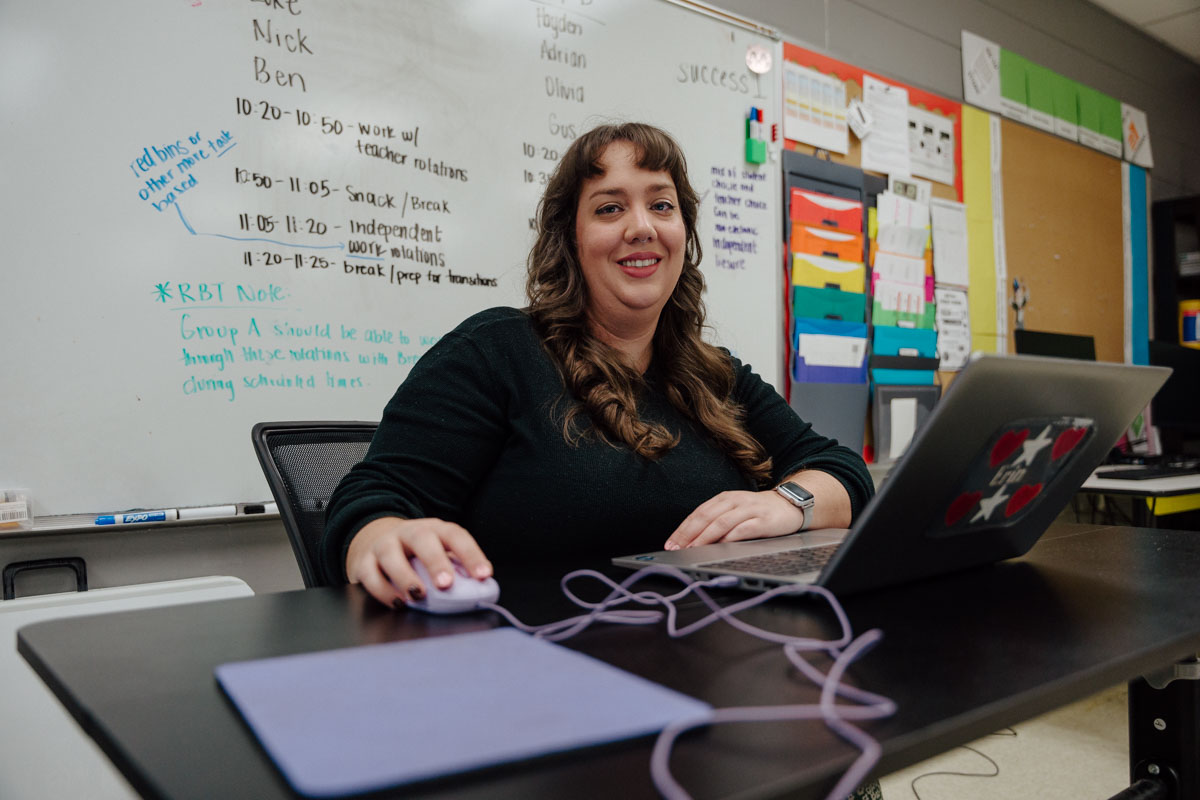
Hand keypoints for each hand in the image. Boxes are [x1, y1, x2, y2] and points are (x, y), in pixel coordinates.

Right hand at [345, 516, 492, 607]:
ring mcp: (384, 545)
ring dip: (405, 576)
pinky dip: (383, 591)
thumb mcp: (437, 553)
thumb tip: (479, 592)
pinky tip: (397, 603)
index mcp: (434, 530)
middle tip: (445, 584)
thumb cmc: (416, 554)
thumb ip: (455, 570)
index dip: (471, 554)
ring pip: (391, 555)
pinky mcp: (363, 562)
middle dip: (435, 561)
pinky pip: (370, 575)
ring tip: (417, 596)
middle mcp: (409, 533)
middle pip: (422, 539)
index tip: (483, 575)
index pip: (455, 536)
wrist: (375, 540)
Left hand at [664, 490, 804, 550]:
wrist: (790, 505)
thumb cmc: (757, 512)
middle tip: (677, 548)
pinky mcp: (764, 520)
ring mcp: (749, 510)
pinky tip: (720, 546)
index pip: (698, 513)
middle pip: (706, 517)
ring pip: (722, 522)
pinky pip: (744, 528)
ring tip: (693, 549)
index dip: (683, 529)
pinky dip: (731, 537)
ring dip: (705, 537)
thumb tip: (691, 541)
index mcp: (724, 499)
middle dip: (689, 534)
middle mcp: (735, 501)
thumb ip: (716, 521)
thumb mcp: (734, 511)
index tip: (671, 543)